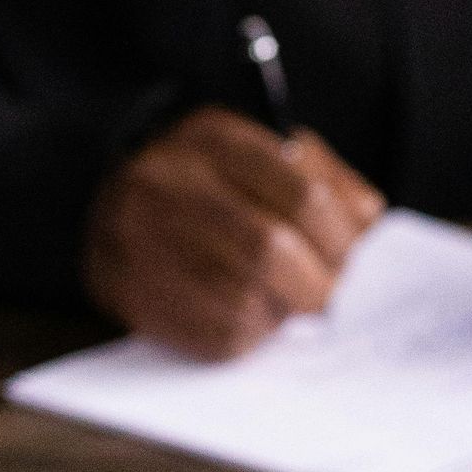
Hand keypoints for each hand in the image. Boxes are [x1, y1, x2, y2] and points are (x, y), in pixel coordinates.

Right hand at [82, 106, 384, 360]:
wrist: (104, 203)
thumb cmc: (207, 183)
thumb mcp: (259, 153)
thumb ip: (320, 177)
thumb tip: (367, 221)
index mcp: (211, 138)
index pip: (303, 194)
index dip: (340, 238)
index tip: (350, 259)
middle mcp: (167, 182)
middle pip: (270, 248)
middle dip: (316, 283)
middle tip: (329, 297)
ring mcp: (139, 239)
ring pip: (243, 296)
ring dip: (282, 310)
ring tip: (287, 302)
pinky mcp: (130, 293)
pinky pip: (213, 333)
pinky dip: (250, 333)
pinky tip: (250, 316)